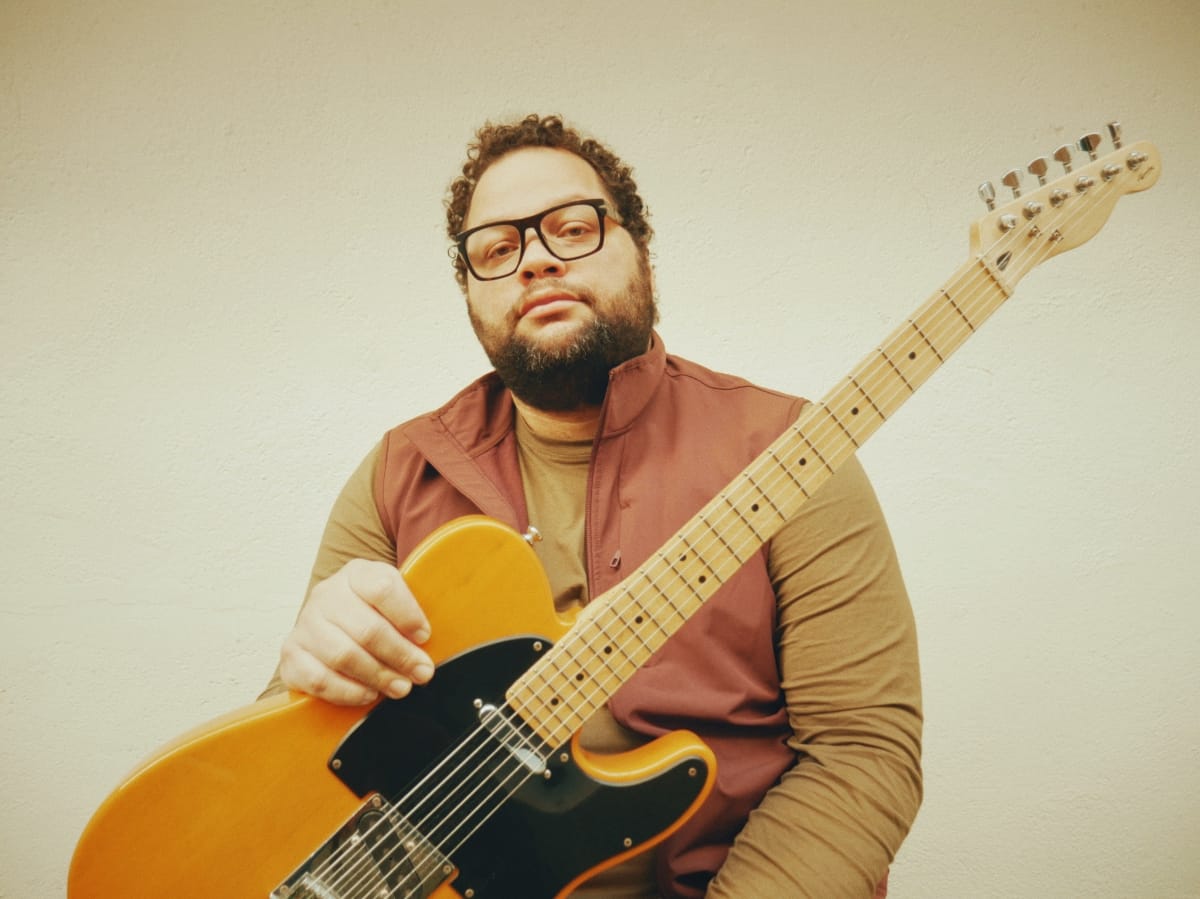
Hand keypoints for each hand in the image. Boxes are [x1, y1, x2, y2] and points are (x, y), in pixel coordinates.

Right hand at [278, 559, 433, 704]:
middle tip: (421, 672)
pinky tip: (368, 693)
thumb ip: (410, 615)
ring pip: (344, 656)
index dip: (408, 615)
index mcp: (357, 574)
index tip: (425, 636)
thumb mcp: (393, 600)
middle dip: (400, 656)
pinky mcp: (291, 655)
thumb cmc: (371, 613)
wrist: (332, 622)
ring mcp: (305, 624)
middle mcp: (327, 595)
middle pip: (367, 629)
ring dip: (378, 676)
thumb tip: (426, 647)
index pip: (382, 588)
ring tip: (401, 687)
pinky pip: (319, 679)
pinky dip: (348, 691)